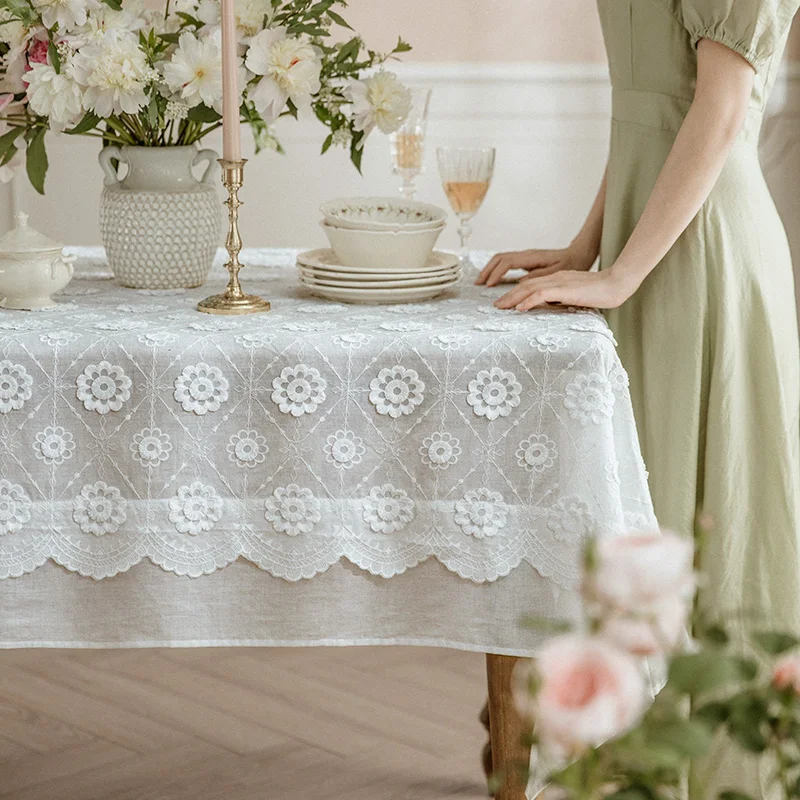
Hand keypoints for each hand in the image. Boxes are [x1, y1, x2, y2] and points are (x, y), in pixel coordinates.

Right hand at [476, 245, 594, 286]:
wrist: (579, 253)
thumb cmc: (572, 263)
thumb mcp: (559, 272)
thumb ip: (540, 277)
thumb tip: (521, 283)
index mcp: (532, 257)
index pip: (507, 263)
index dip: (496, 273)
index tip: (489, 286)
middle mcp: (526, 254)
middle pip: (500, 258)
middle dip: (487, 270)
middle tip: (478, 284)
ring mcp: (525, 257)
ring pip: (501, 259)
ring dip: (490, 270)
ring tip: (482, 282)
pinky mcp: (526, 261)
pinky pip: (506, 263)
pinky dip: (497, 270)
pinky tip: (494, 280)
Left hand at [493, 268, 637, 311]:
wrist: (617, 284)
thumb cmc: (601, 292)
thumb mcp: (576, 296)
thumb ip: (562, 299)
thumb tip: (550, 307)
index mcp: (557, 279)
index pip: (531, 285)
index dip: (516, 293)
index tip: (505, 303)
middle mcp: (555, 278)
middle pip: (526, 285)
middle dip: (509, 296)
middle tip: (496, 306)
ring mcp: (560, 282)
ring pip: (530, 288)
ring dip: (513, 299)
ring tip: (501, 307)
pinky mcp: (565, 289)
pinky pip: (542, 294)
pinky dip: (529, 301)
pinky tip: (520, 308)